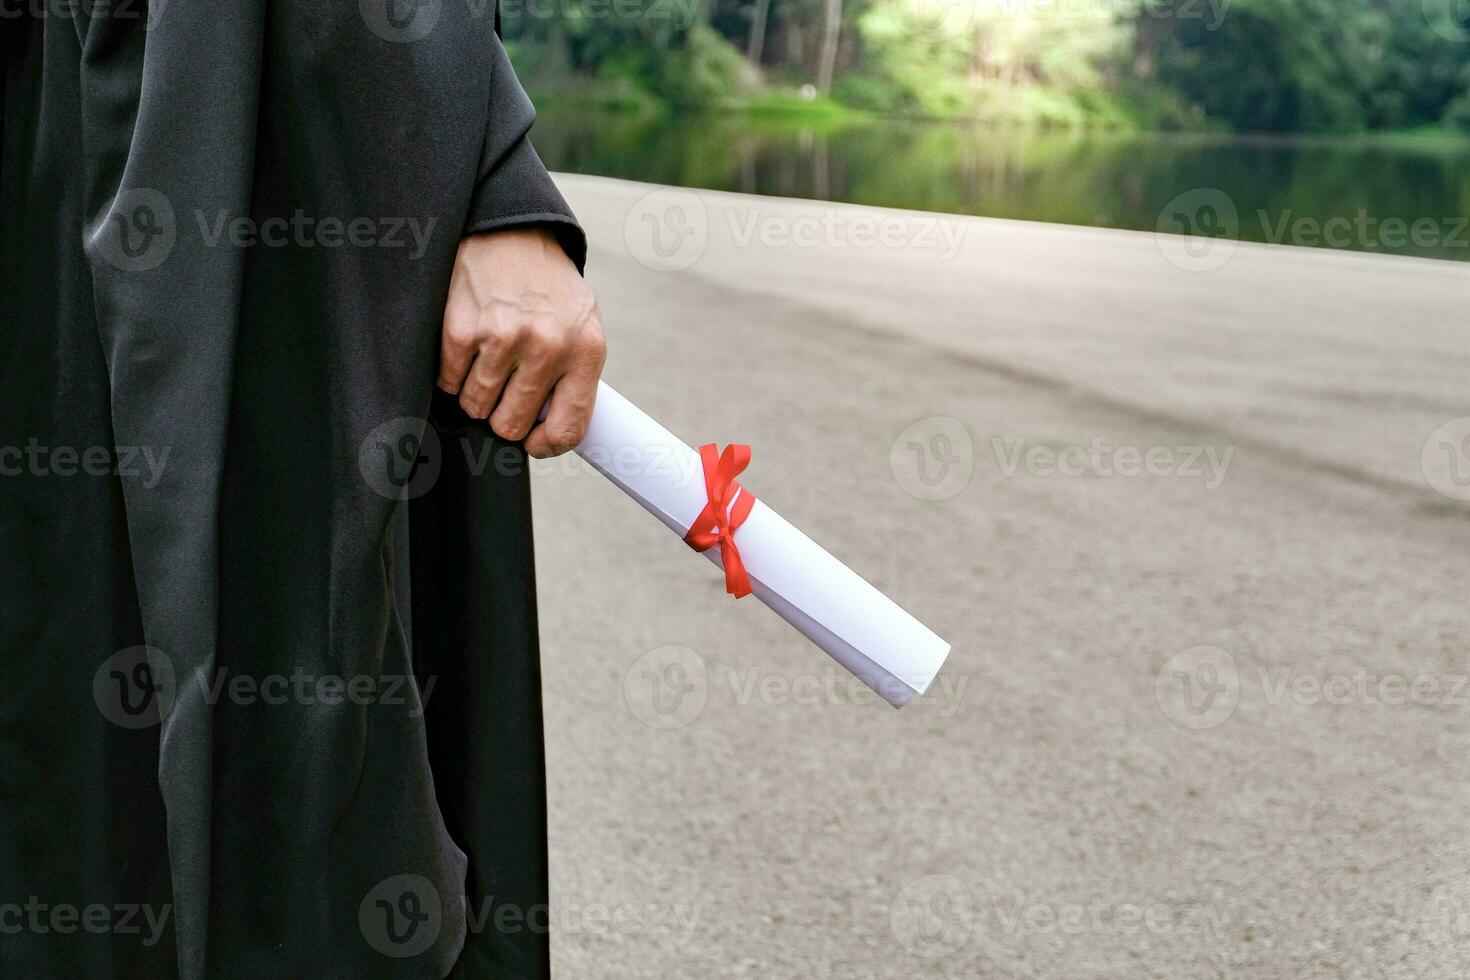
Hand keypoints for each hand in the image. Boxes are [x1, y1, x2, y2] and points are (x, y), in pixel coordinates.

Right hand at [437, 227, 605, 457]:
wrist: (511, 231)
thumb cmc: (549, 288)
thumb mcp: (582, 326)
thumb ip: (574, 377)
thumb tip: (551, 431)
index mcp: (586, 351)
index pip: (569, 428)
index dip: (545, 446)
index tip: (532, 442)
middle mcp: (547, 347)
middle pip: (511, 424)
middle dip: (503, 414)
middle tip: (505, 386)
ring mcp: (503, 338)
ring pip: (476, 406)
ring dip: (476, 392)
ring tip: (488, 359)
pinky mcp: (462, 329)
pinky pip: (448, 382)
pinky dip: (452, 372)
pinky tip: (469, 344)